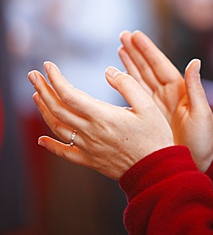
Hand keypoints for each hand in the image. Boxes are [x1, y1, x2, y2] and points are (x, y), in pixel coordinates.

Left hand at [28, 62, 173, 179]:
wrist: (156, 170)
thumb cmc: (154, 136)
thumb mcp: (148, 105)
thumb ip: (127, 85)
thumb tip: (108, 71)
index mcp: (102, 115)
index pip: (69, 94)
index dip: (55, 79)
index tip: (48, 65)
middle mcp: (90, 131)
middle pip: (57, 108)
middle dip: (43, 89)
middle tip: (33, 75)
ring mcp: (87, 147)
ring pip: (57, 127)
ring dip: (44, 110)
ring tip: (36, 95)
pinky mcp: (90, 160)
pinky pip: (65, 153)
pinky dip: (50, 145)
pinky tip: (41, 139)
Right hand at [118, 31, 212, 171]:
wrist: (193, 163)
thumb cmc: (202, 141)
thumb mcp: (201, 114)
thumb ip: (195, 88)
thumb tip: (195, 62)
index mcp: (179, 90)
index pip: (160, 65)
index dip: (148, 50)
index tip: (136, 36)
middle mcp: (166, 93)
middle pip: (147, 67)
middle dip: (136, 51)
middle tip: (123, 36)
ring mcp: (156, 103)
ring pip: (140, 77)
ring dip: (130, 62)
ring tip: (120, 47)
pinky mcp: (148, 114)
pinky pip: (135, 93)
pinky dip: (127, 81)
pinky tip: (119, 74)